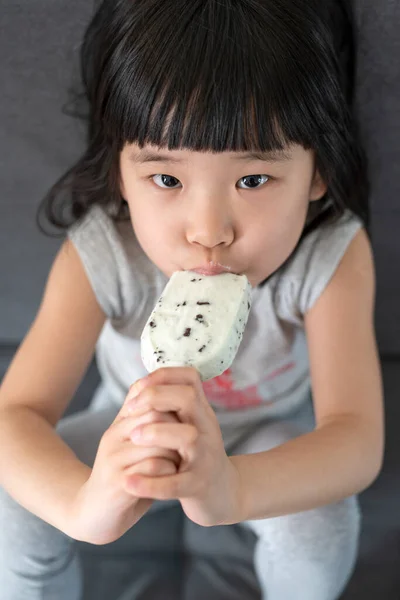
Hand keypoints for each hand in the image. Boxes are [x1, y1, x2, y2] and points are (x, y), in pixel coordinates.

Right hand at [69, 387, 179, 544]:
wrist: (93, 514)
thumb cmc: (125, 478)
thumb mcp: (136, 447)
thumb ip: (151, 427)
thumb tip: (178, 401)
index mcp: (119, 424)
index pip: (149, 397)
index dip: (174, 409)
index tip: (186, 424)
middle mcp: (114, 436)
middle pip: (155, 415)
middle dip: (177, 429)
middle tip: (185, 445)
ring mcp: (114, 458)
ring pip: (158, 441)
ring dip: (175, 452)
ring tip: (179, 462)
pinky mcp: (117, 481)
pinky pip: (154, 466)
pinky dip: (170, 471)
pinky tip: (171, 478)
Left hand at [124, 367, 242, 526]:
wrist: (224, 495)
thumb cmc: (197, 457)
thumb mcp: (189, 426)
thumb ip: (170, 407)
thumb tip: (138, 384)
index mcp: (201, 412)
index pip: (190, 378)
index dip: (163, 376)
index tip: (140, 386)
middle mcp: (206, 429)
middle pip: (188, 398)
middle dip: (156, 397)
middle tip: (131, 410)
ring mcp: (205, 457)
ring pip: (187, 436)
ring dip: (157, 432)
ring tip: (134, 437)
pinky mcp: (199, 486)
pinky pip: (176, 483)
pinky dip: (151, 483)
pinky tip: (130, 482)